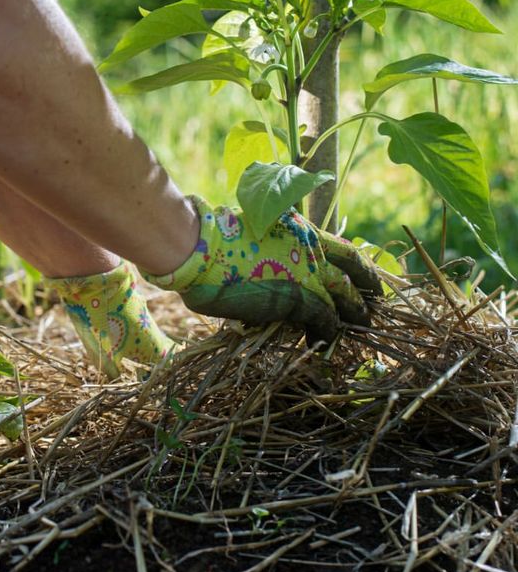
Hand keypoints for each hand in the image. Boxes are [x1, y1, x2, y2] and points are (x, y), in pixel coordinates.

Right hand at [144, 196, 382, 344]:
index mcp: (302, 230)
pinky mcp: (297, 298)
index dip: (363, 268)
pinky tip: (325, 341)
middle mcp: (311, 250)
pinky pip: (324, 320)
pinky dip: (327, 332)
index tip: (370, 281)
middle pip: (353, 276)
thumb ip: (276, 248)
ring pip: (345, 300)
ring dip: (353, 316)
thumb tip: (277, 261)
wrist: (199, 247)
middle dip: (366, 296)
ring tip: (360, 328)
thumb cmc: (214, 239)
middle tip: (372, 310)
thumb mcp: (256, 233)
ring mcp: (307, 274)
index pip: (346, 250)